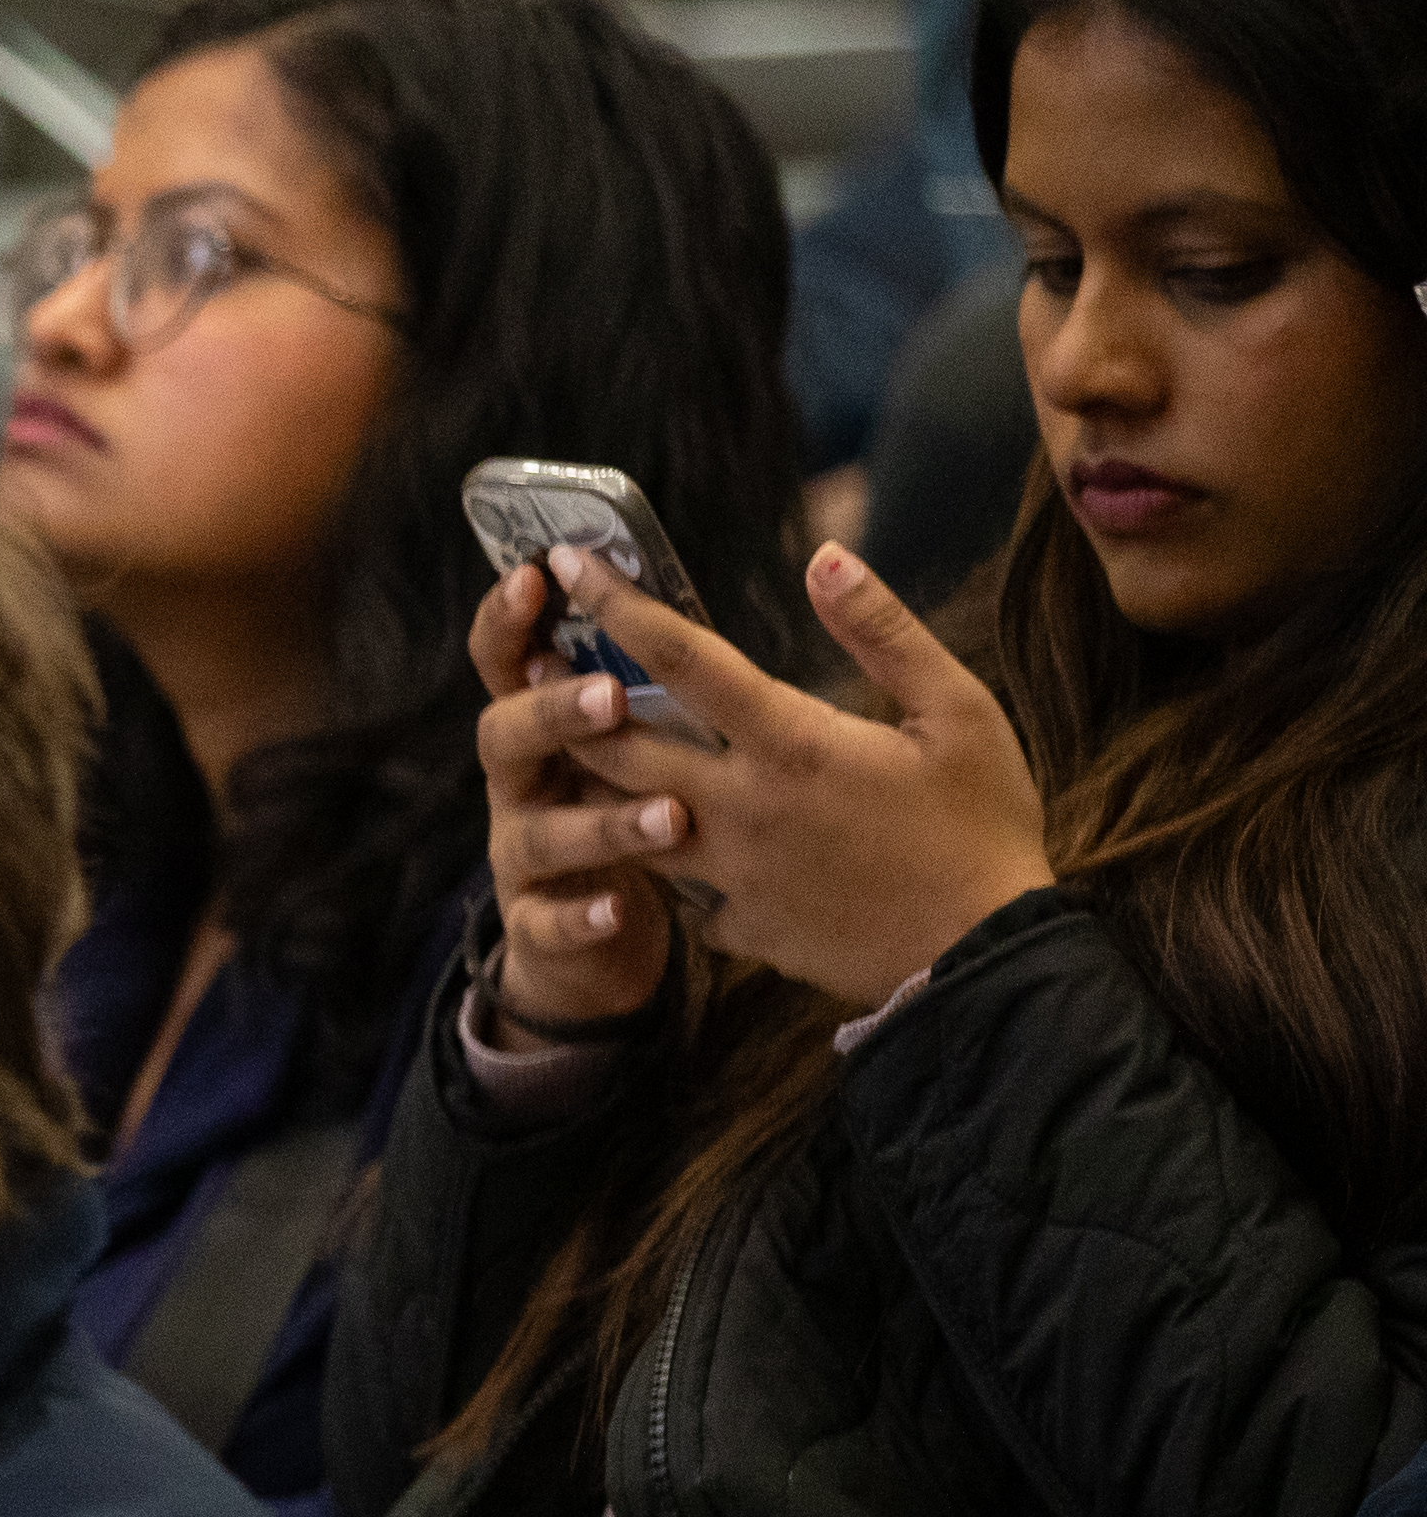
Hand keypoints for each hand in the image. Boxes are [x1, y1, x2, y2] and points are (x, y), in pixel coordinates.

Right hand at [470, 558, 683, 1032]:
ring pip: (539, 834)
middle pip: (506, 736)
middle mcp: (519, 787)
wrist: (589, 946)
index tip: (536, 574)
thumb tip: (678, 606)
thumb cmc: (626, 817)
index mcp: (543, 731)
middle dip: (553, 711)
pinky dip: (582, 916)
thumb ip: (638, 691)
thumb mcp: (626, 748)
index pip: (508, 662)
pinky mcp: (538, 928)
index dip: (509, 620)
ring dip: (601, 823)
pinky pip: (550, 923)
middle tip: (610, 695)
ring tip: (671, 816)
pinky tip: (620, 908)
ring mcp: (521, 858)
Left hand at [516, 544, 1058, 1015]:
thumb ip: (883, 632)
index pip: (683, 659)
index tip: (570, 563)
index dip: (618, 606)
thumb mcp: (957, 712)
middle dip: (565, 698)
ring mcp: (731, 874)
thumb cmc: (984, 826)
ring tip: (564, 737)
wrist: (985, 960)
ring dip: (591, 776)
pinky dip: (663, 860)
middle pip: (621, 746)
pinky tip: (647, 838)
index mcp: (794, 745)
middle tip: (532, 658)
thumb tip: (824, 557)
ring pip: (627, 820)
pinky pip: (679, 888)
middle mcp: (742, 809)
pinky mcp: (739, 926)